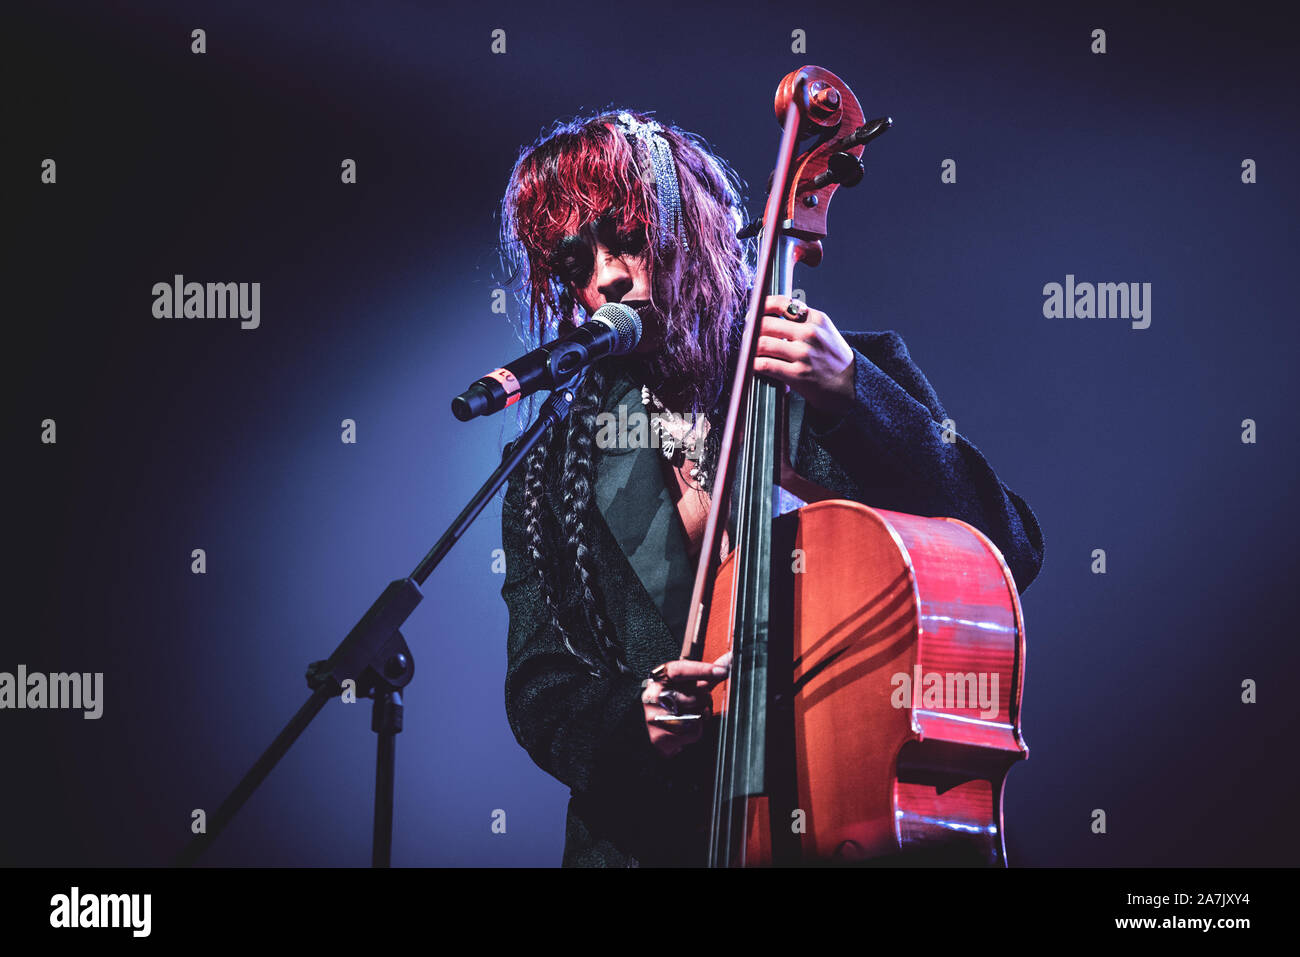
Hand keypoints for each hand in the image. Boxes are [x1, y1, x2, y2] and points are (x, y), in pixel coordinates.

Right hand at [641, 652, 730, 757]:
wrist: (645, 732)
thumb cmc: (669, 704)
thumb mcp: (682, 685)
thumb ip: (705, 673)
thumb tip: (729, 659)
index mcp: (658, 678)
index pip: (681, 670)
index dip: (703, 669)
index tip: (723, 670)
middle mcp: (653, 696)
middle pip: (697, 694)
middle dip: (705, 699)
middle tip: (695, 702)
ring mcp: (656, 717)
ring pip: (698, 714)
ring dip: (701, 716)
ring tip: (688, 715)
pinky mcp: (661, 737)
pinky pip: (693, 732)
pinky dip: (695, 731)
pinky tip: (684, 728)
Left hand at [753, 295, 855, 415]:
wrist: (848, 384)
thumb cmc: (832, 357)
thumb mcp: (824, 329)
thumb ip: (801, 318)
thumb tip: (771, 309)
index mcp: (816, 319)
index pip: (782, 303)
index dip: (762, 306)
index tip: (755, 311)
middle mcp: (810, 334)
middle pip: (766, 323)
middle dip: (752, 328)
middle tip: (748, 333)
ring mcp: (803, 355)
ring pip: (762, 343)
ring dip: (750, 346)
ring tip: (750, 349)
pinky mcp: (797, 374)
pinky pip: (765, 364)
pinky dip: (754, 363)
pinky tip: (754, 364)